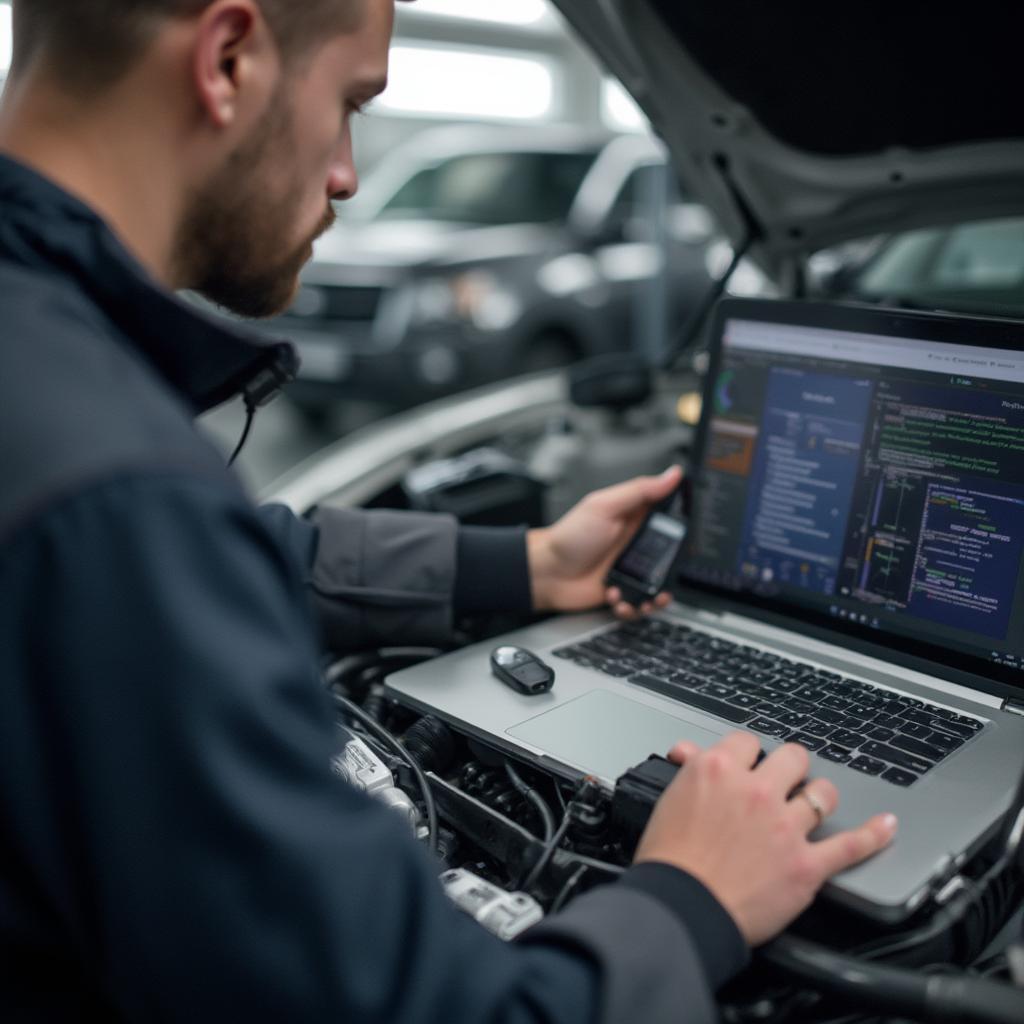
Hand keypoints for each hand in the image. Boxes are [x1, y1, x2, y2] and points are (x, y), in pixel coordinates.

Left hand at [527, 466, 682, 615]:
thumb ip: (640, 491)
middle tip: (664, 573)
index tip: (689, 538)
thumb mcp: (605, 506)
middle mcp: (637, 545)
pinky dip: (634, 607)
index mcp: (636, 520)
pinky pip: (640, 604)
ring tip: (646, 596)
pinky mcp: (623, 592)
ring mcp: (630, 570)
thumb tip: (672, 475)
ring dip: (655, 595)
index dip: (684, 529)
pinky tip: (619, 599)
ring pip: (659, 585)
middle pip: (671, 559)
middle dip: (672, 570)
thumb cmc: (569, 536)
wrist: (545, 572)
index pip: (671, 520)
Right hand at [634, 733, 896, 946]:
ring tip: (816, 804)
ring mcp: (785, 826)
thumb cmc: (669, 860)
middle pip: (792, 757)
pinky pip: (851, 844)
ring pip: (822, 793)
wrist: (680, 907)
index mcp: (719, 770)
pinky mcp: (806, 864)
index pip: (748, 741)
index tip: (750, 764)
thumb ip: (689, 772)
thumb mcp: (669, 801)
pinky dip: (874, 834)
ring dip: (820, 797)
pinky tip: (886, 824)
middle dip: (790, 767)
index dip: (750, 753)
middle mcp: (756, 791)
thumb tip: (689, 751)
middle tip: (783, 782)